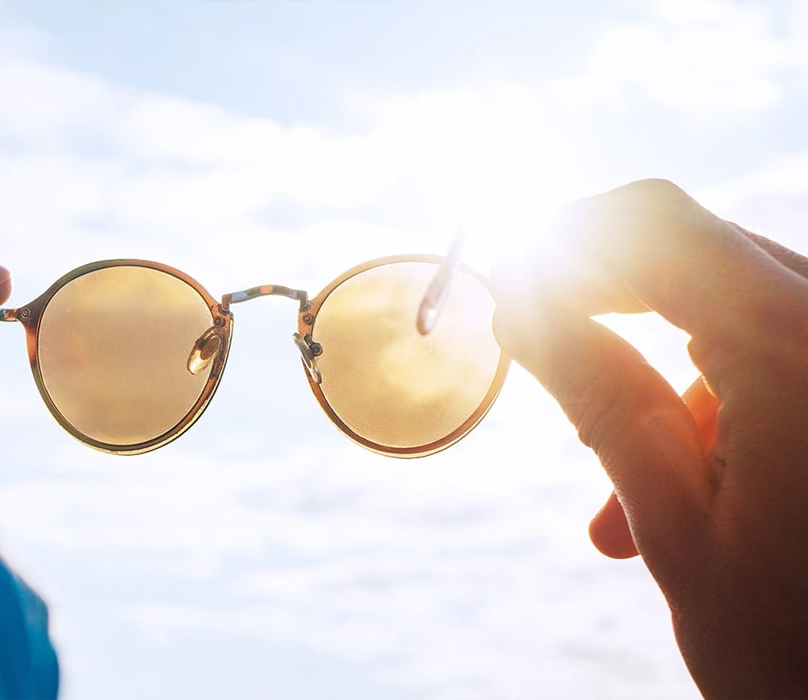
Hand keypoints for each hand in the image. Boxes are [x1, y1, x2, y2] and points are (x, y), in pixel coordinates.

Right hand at [491, 179, 807, 697]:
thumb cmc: (796, 644)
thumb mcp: (673, 518)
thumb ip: (595, 389)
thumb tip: (516, 298)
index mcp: (798, 352)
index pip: (656, 226)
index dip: (565, 239)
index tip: (510, 287)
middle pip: (696, 250)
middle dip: (604, 304)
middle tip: (543, 360)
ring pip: (735, 303)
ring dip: (660, 371)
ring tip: (619, 492)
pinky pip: (780, 345)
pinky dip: (716, 393)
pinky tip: (686, 482)